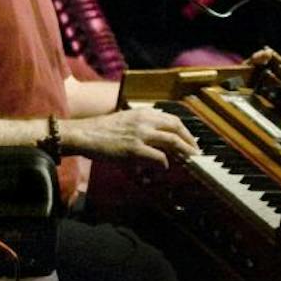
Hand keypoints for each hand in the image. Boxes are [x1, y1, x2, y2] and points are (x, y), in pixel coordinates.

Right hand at [64, 108, 198, 167]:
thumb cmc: (101, 130)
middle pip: (177, 128)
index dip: (185, 130)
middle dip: (190, 140)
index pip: (172, 118)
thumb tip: (157, 139)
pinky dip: (165, 163)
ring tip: (190, 160)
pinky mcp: (134, 149)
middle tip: (196, 151)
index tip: (190, 139)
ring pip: (172, 141)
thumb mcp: (125, 120)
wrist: (84, 134)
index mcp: (143, 113)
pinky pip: (159, 157)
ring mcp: (140, 135)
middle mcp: (144, 121)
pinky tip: (164, 167)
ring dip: (184, 151)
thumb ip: (142, 126)